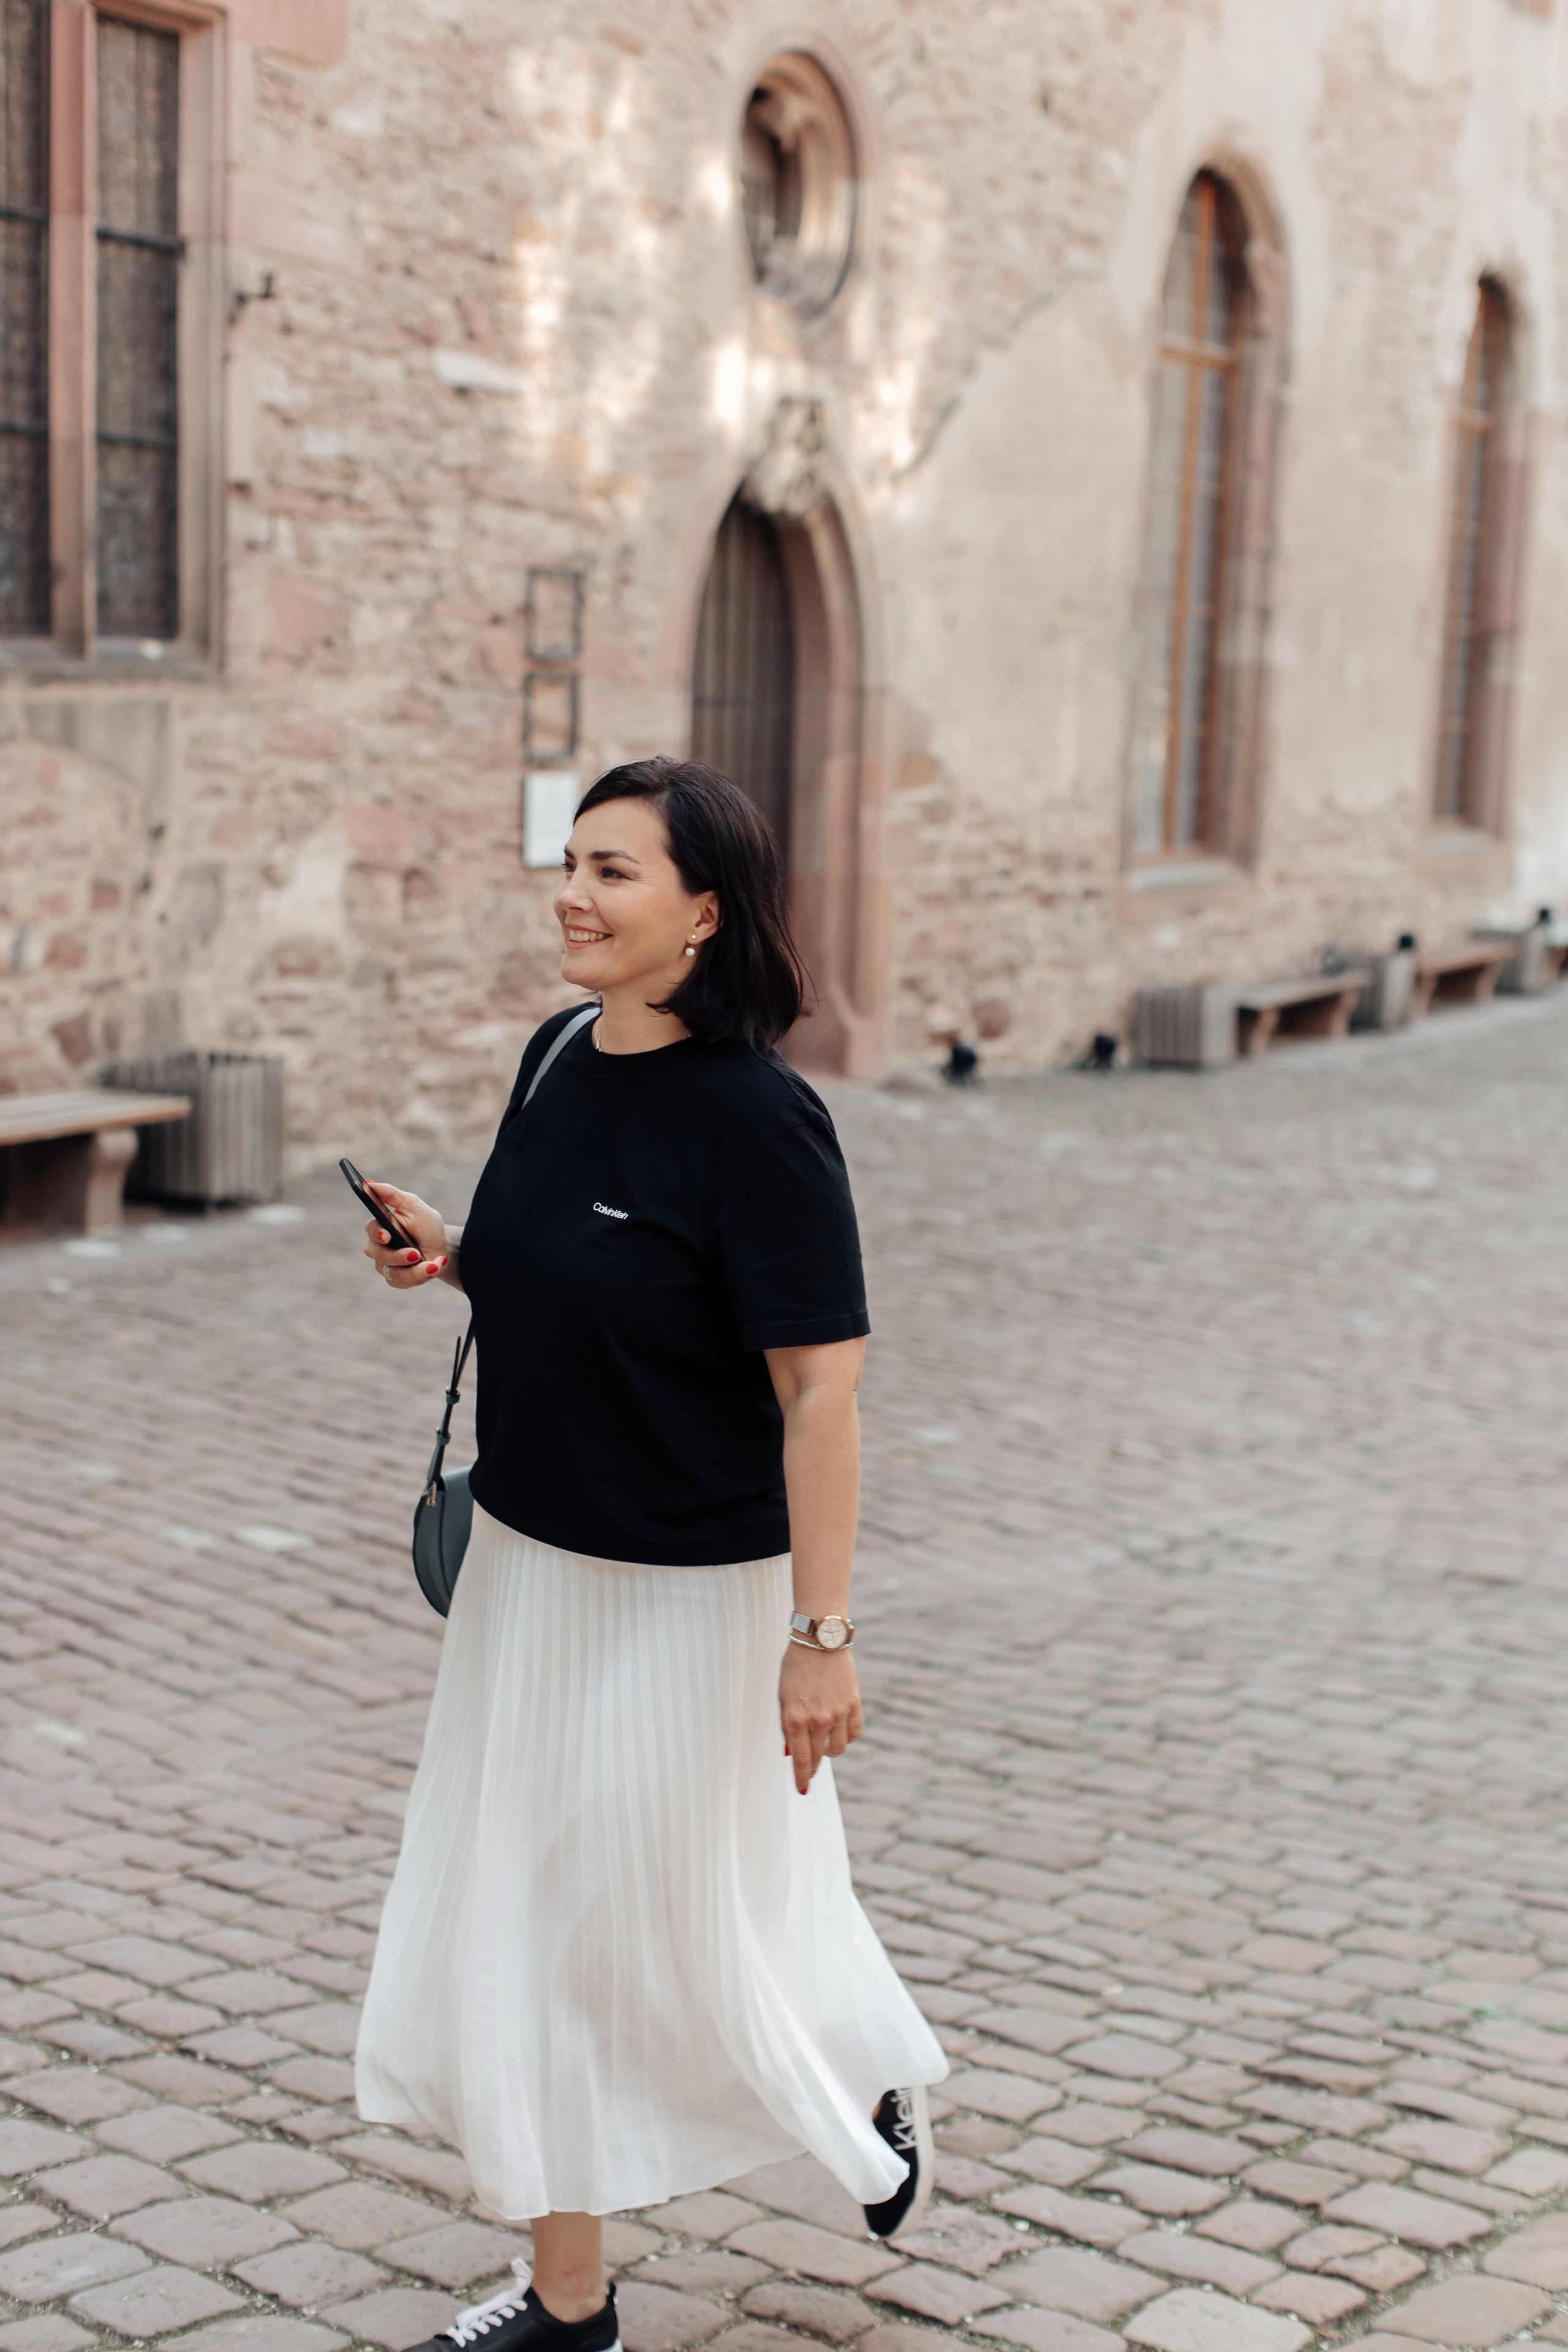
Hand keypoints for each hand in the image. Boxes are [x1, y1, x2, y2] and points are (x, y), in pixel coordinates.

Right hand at [361, 1183, 448, 1288]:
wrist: (443, 1246)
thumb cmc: (425, 1224)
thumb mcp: (413, 1205)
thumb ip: (392, 1194)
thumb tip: (369, 1183)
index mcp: (380, 1227)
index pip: (371, 1229)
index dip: (378, 1233)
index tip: (387, 1235)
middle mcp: (378, 1247)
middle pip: (378, 1254)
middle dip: (398, 1256)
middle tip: (415, 1253)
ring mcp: (386, 1265)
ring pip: (392, 1272)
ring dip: (414, 1270)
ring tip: (433, 1264)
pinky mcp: (396, 1279)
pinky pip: (401, 1282)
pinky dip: (420, 1277)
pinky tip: (433, 1267)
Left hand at [779, 1641, 862, 1794]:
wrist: (820, 1640)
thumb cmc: (795, 1667)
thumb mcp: (782, 1697)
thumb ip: (786, 1726)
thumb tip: (790, 1753)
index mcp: (796, 1718)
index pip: (801, 1759)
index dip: (801, 1778)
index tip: (802, 1790)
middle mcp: (819, 1719)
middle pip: (818, 1757)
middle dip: (813, 1767)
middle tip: (809, 1769)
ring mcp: (839, 1713)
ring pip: (838, 1749)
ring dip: (829, 1750)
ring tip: (822, 1741)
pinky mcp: (854, 1704)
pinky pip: (854, 1734)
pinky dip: (846, 1737)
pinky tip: (838, 1730)